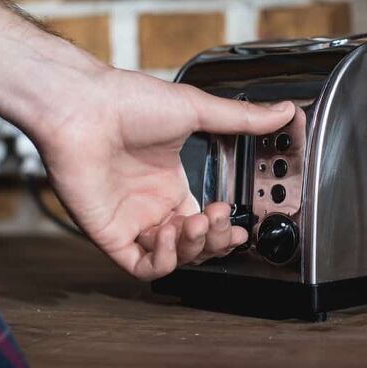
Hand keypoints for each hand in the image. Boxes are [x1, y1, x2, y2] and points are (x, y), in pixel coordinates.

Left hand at [32, 65, 293, 280]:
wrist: (83, 106)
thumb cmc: (129, 102)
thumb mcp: (196, 110)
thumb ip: (241, 119)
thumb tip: (283, 112)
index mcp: (169, 182)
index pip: (203, 220)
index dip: (223, 229)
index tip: (240, 225)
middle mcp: (150, 203)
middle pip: (193, 244)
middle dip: (214, 241)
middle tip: (220, 222)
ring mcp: (130, 219)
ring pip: (171, 258)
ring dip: (192, 248)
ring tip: (197, 222)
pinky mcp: (109, 233)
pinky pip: (141, 265)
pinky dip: (162, 260)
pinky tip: (170, 234)